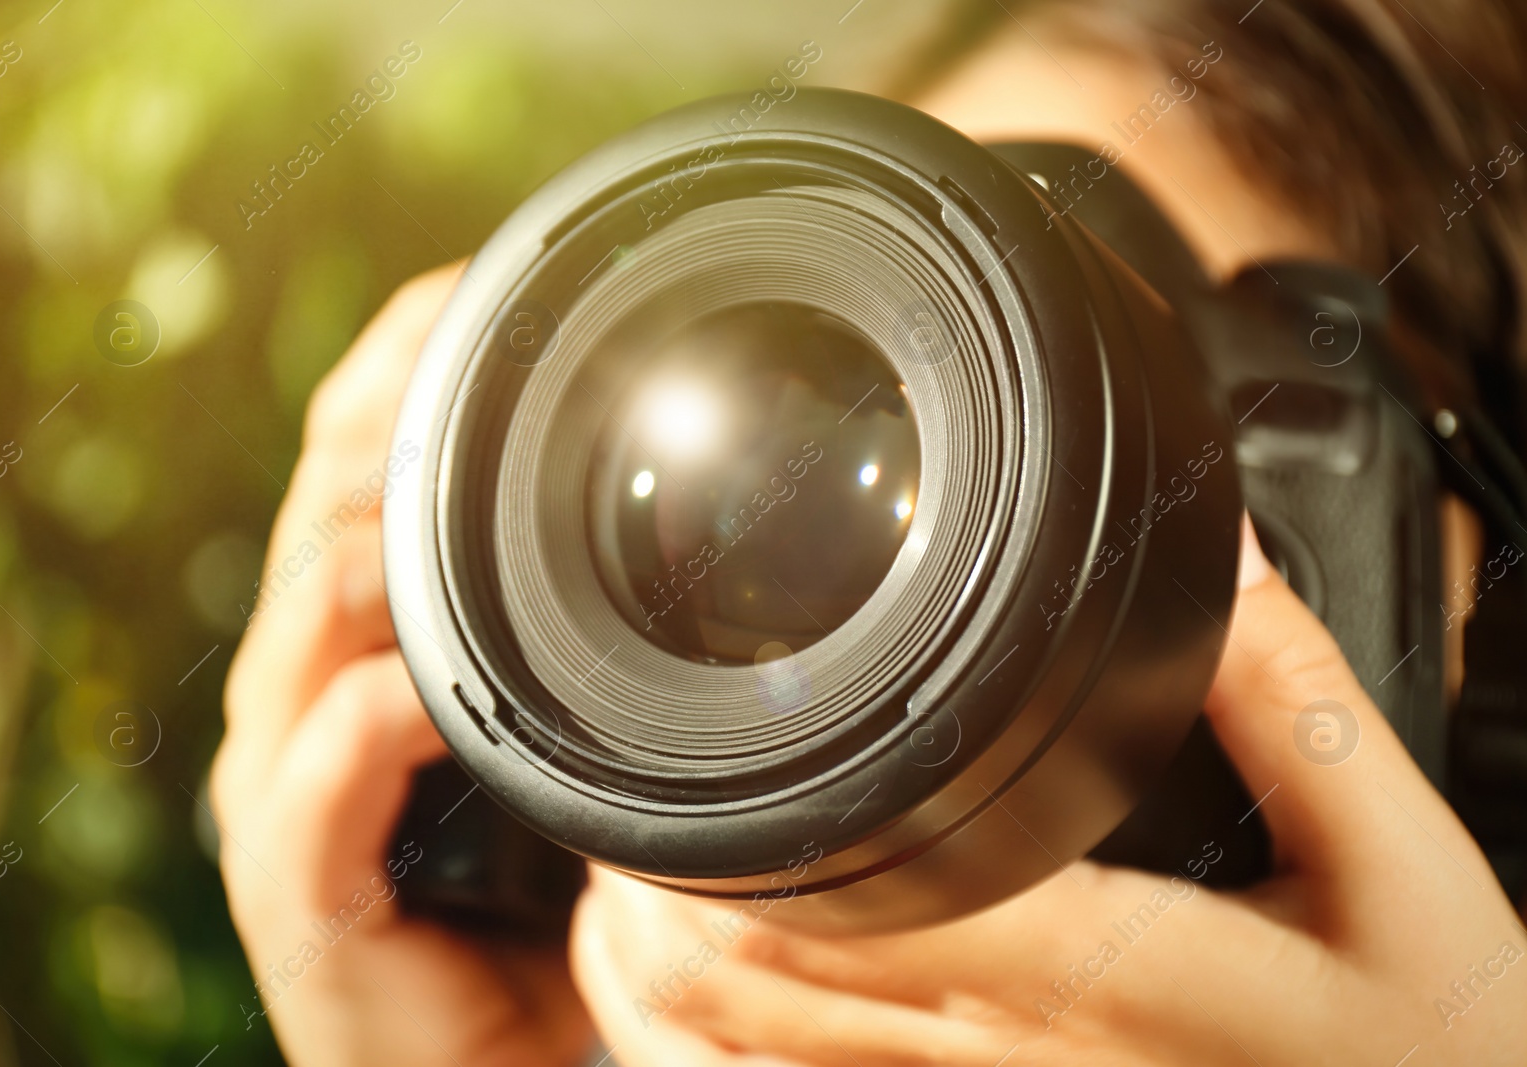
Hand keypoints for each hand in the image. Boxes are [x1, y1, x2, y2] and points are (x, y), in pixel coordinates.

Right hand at [213, 264, 592, 1066]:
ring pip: (300, 632)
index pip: (352, 473)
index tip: (475, 291)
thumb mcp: (578, 744)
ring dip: (361, 558)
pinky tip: (419, 696)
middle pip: (318, 521)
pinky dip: (365, 730)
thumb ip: (590, 640)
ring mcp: (289, 790)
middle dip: (379, 429)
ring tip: (435, 500)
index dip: (396, 373)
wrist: (498, 1064)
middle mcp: (309, 698)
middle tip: (465, 342)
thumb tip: (709, 528)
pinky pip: (314, 789)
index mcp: (367, 643)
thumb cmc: (539, 899)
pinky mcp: (296, 891)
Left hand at [571, 520, 1526, 1065]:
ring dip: (653, 977)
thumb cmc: (1427, 1043)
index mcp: (1108, 972)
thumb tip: (1220, 559)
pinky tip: (692, 988)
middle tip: (616, 796)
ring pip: (747, 1066)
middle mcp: (1014, 1063)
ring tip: (620, 882)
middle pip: (757, 985)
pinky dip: (705, 1054)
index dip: (742, 835)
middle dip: (654, 891)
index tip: (682, 755)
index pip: (873, 896)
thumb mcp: (1393, 862)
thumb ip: (1294, 698)